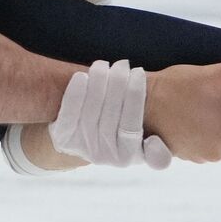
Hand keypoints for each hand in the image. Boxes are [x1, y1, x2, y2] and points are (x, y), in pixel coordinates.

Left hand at [48, 60, 171, 168]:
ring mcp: (82, 148)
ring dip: (98, 85)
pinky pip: (69, 116)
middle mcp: (105, 157)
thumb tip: (153, 143)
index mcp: (128, 157)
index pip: (132, 127)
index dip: (135, 98)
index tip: (139, 72)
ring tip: (105, 65)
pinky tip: (82, 76)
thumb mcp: (143, 145)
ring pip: (91, 114)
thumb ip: (156, 153)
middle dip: (118, 85)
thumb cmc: (121, 131)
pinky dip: (75, 95)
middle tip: (123, 64)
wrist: (85, 138)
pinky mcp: (63, 138)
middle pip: (111, 118)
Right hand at [143, 59, 220, 162]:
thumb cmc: (176, 90)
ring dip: (213, 130)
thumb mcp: (213, 76)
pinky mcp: (180, 155)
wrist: (138, 104)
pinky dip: (197, 135)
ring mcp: (195, 157)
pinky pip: (198, 146)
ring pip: (216, 145)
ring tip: (204, 108)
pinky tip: (190, 116)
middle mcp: (214, 154)